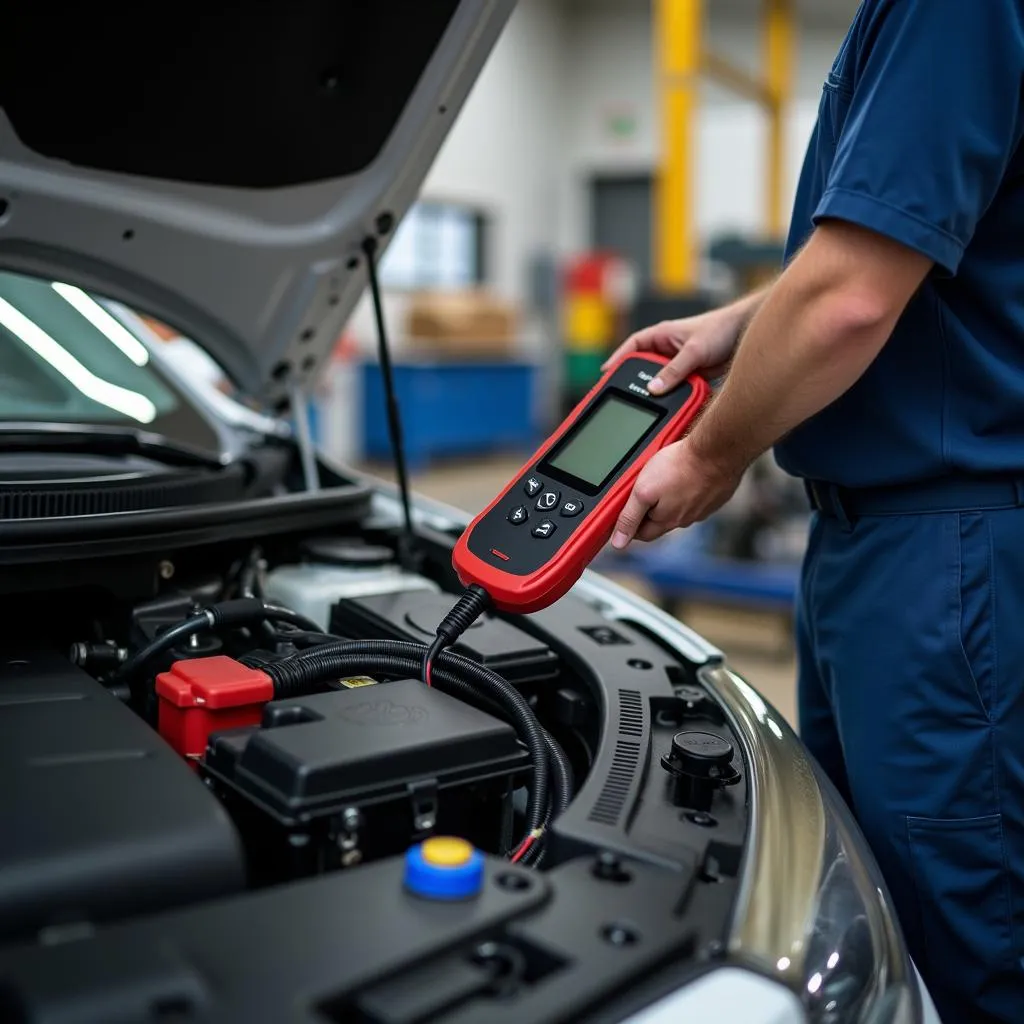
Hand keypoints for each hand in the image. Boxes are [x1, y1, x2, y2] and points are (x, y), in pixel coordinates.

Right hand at [601, 306, 744, 394]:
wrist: (747, 333)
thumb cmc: (721, 329)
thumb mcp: (694, 351)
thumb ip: (674, 371)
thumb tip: (653, 389)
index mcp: (662, 335)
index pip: (633, 346)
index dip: (618, 359)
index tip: (605, 373)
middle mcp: (668, 349)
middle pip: (643, 367)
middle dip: (635, 381)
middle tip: (623, 396)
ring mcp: (679, 363)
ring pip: (660, 380)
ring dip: (656, 391)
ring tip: (646, 405)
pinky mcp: (691, 375)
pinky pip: (675, 387)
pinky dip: (672, 396)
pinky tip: (670, 406)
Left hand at [610, 440, 743, 549]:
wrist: (718, 451)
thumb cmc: (680, 467)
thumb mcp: (643, 491)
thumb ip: (629, 517)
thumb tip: (618, 543)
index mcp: (668, 520)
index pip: (643, 533)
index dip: (631, 525)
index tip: (624, 514)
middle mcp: (687, 519)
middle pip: (661, 521)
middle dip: (650, 511)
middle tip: (643, 493)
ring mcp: (704, 508)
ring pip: (680, 509)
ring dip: (671, 499)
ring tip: (665, 480)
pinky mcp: (716, 495)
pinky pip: (698, 497)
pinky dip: (689, 490)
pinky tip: (687, 476)